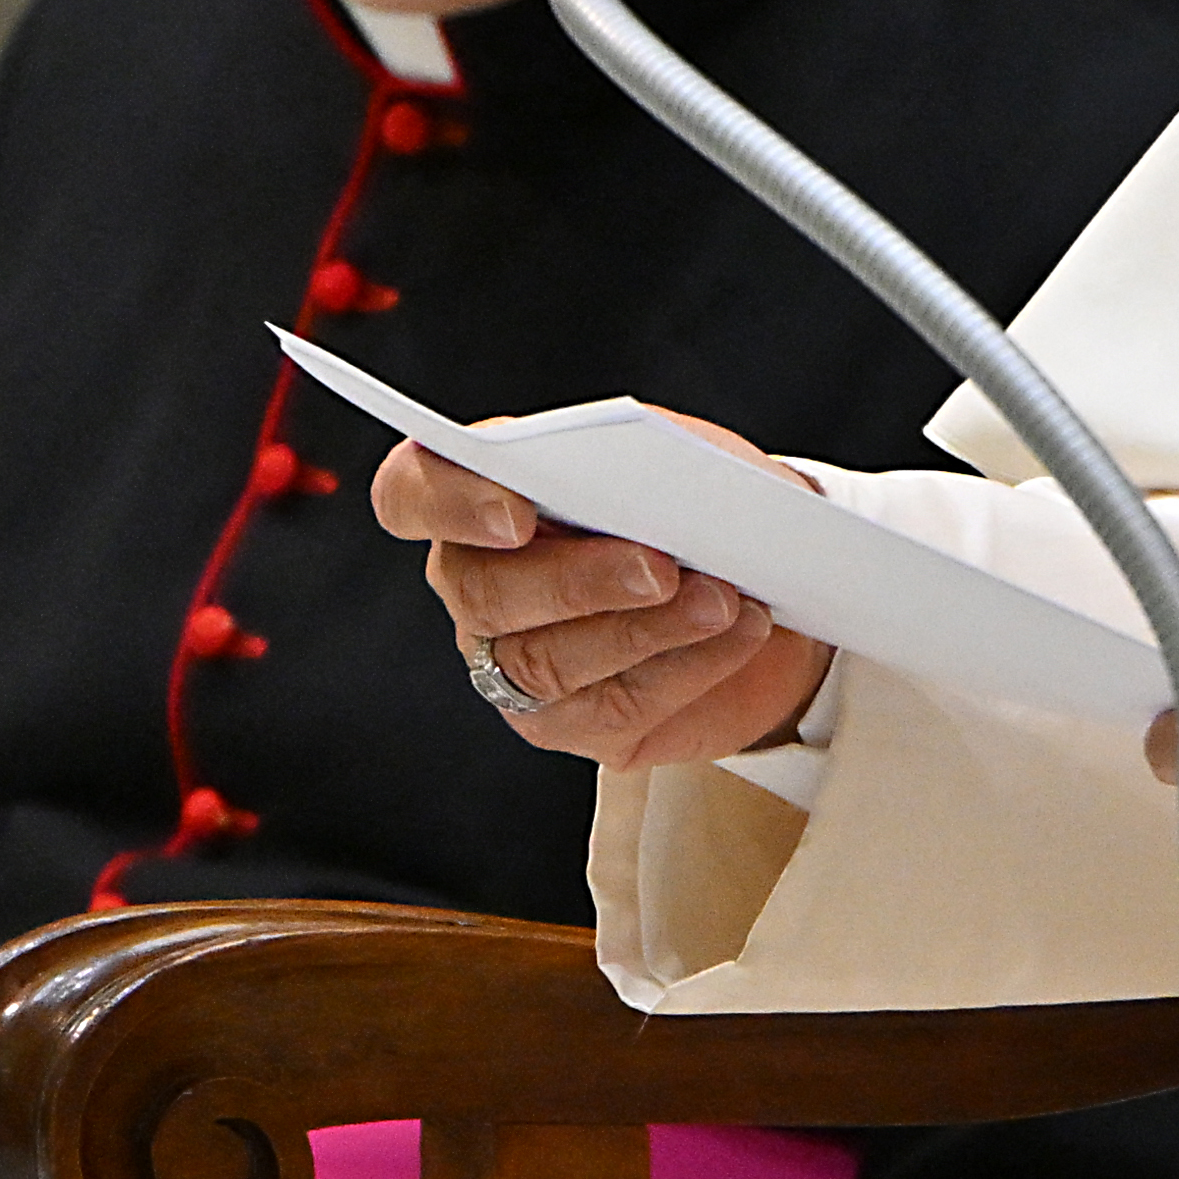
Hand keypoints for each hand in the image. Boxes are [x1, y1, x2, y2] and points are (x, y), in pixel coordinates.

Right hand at [372, 416, 836, 767]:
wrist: (766, 574)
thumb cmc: (701, 500)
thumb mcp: (682, 456)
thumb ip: (647, 461)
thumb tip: (652, 486)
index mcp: (483, 495)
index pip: (412, 495)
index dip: (447, 502)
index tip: (516, 512)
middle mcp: (478, 582)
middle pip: (483, 592)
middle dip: (576, 581)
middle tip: (659, 566)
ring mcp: (512, 662)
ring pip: (545, 662)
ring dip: (644, 629)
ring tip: (723, 599)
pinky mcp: (570, 723)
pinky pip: (615, 706)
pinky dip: (688, 665)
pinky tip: (741, 630)